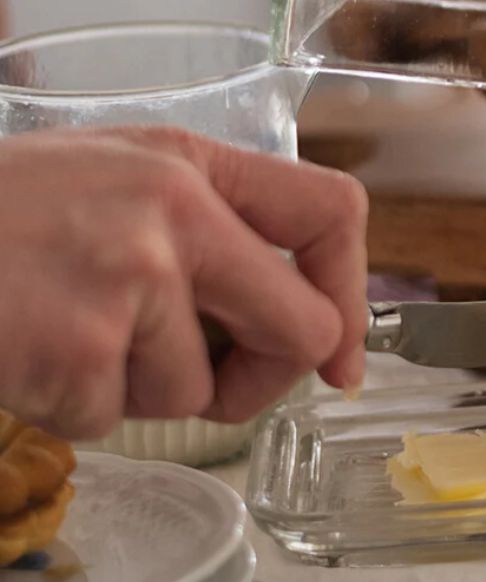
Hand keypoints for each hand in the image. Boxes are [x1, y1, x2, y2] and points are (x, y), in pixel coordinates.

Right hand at [0, 127, 366, 438]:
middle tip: (216, 384)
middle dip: (267, 376)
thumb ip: (210, 227)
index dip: (354, 292)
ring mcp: (129, 280)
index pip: (332, 211)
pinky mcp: (78, 349)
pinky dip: (79, 405)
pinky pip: (117, 418)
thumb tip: (298, 319)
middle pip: (302, 328)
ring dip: (142, 388)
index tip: (342, 352)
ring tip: (72, 333)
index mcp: (193, 164)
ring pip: (198, 392)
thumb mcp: (118, 176)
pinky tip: (34, 352)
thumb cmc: (4, 212)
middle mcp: (176, 212)